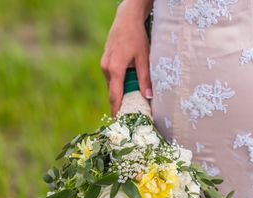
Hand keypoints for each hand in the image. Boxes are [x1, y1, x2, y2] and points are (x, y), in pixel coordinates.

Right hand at [100, 0, 153, 115]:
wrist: (126, 19)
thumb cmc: (136, 37)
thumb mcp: (144, 58)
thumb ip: (145, 78)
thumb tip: (148, 96)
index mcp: (115, 69)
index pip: (115, 96)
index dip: (116, 110)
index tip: (118, 122)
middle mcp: (106, 68)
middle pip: (113, 91)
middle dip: (119, 103)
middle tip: (128, 115)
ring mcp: (104, 64)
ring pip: (112, 84)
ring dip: (120, 92)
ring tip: (130, 102)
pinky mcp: (105, 61)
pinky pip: (111, 77)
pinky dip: (118, 83)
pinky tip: (127, 85)